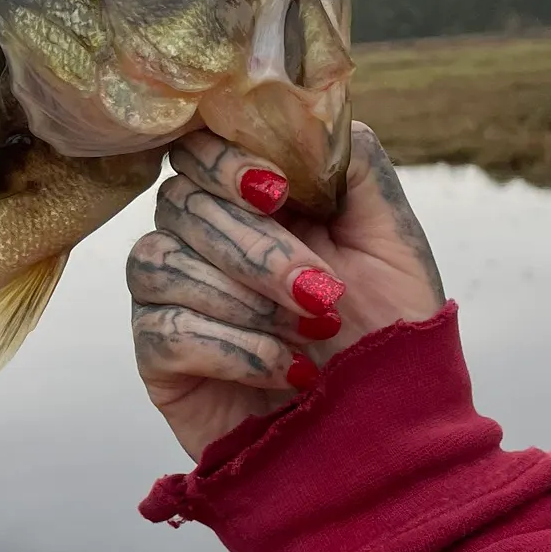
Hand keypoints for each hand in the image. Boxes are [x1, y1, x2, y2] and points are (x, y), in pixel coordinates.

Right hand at [126, 122, 445, 459]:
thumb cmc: (390, 341)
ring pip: (159, 260)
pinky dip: (232, 348)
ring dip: (244, 299)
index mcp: (254, 203)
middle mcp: (202, 241)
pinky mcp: (158, 356)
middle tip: (324, 295)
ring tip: (310, 336)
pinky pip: (162, 328)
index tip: (277, 190)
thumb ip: (352, 164)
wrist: (386, 442)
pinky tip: (285, 372)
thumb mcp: (392, 241)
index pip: (197, 148)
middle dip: (257, 249)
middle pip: (179, 203)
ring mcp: (173, 297)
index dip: (223, 158)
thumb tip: (305, 109)